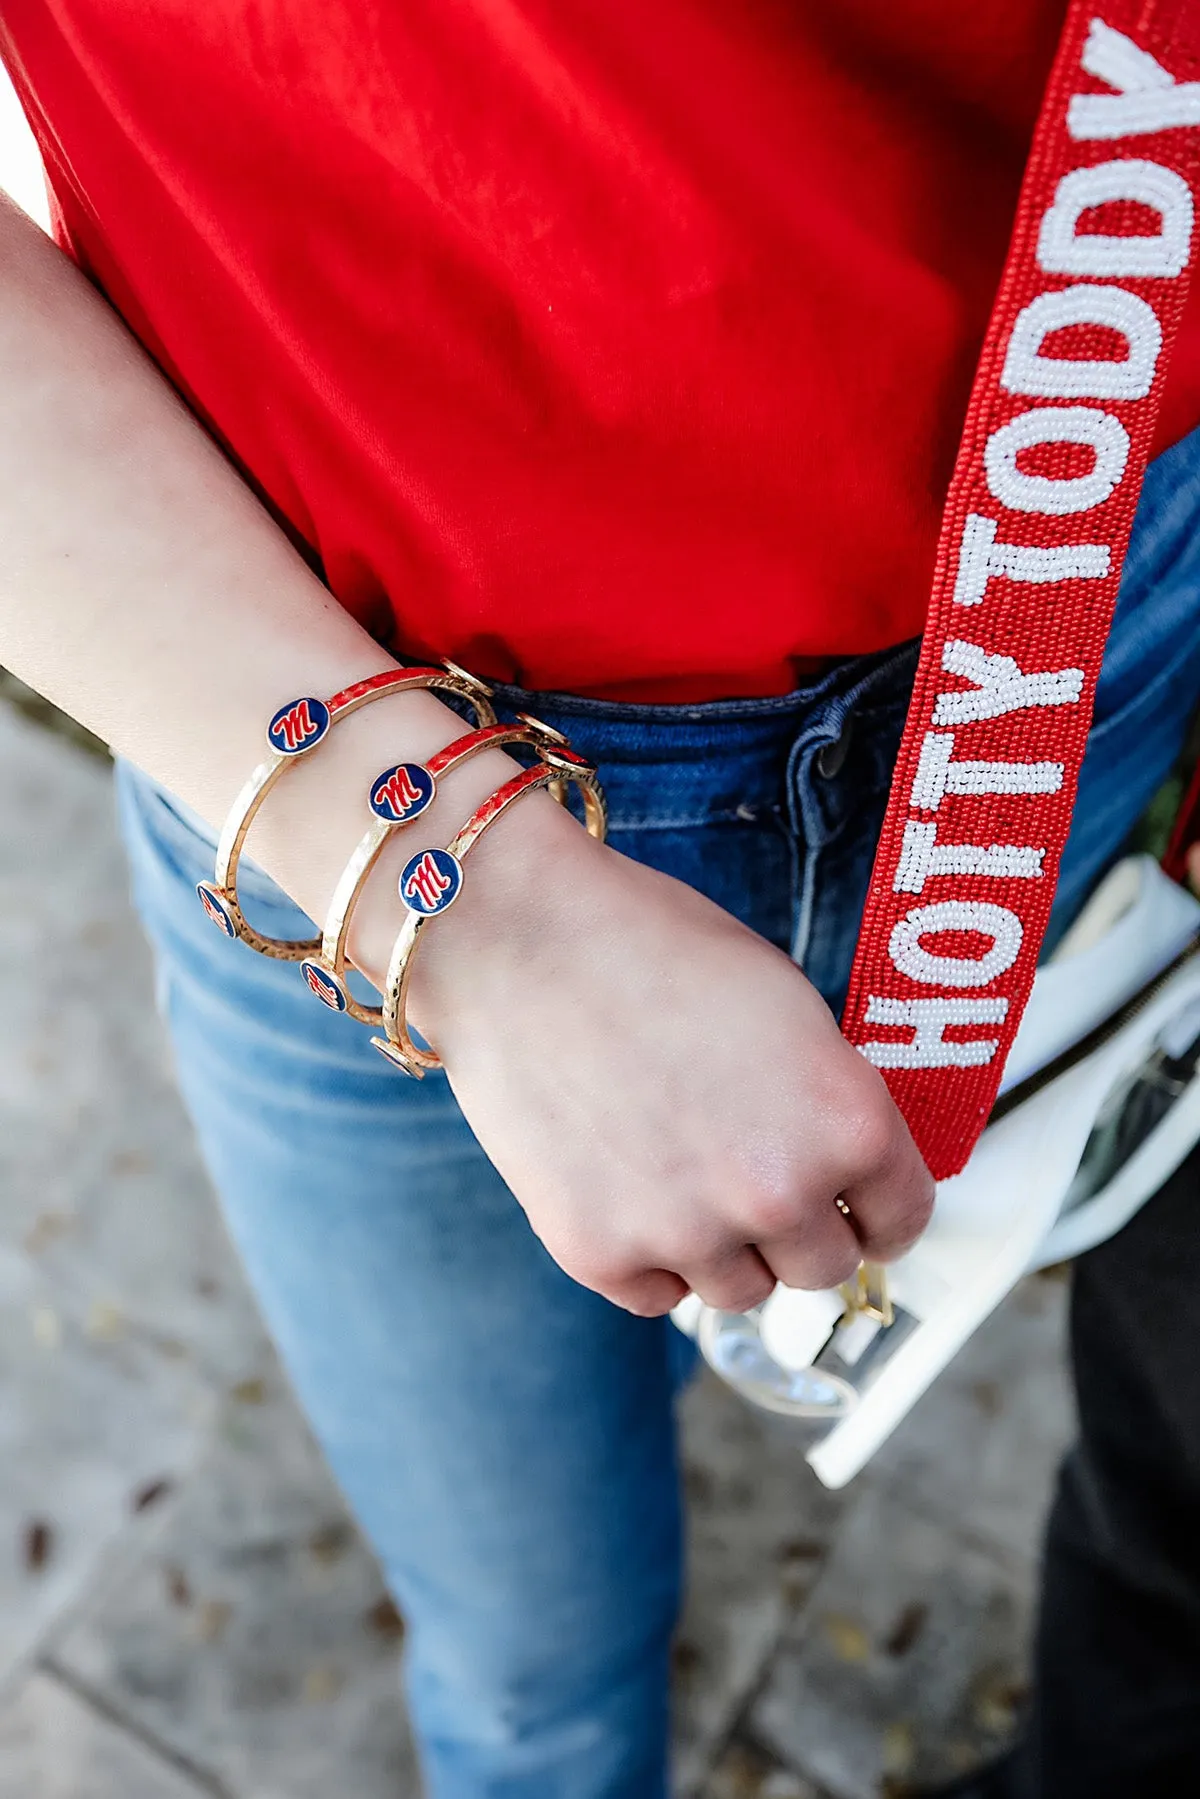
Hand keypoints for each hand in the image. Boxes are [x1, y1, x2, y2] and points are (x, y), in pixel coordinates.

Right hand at [402, 797, 934, 1316]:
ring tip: (675, 1165)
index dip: (878, 1210)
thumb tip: (842, 1165)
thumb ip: (828, 1097)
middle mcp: (778, 1193)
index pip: (901, 1220)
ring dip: (722, 1246)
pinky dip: (647, 1254)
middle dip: (797, 1228)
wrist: (518, 939)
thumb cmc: (650, 946)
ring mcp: (687, 1234)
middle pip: (823, 1270)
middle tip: (751, 1175)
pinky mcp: (600, 1255)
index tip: (858, 1212)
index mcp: (847, 1123)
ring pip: (740, 1290)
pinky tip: (623, 1180)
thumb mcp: (786, 1004)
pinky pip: (656, 1295)